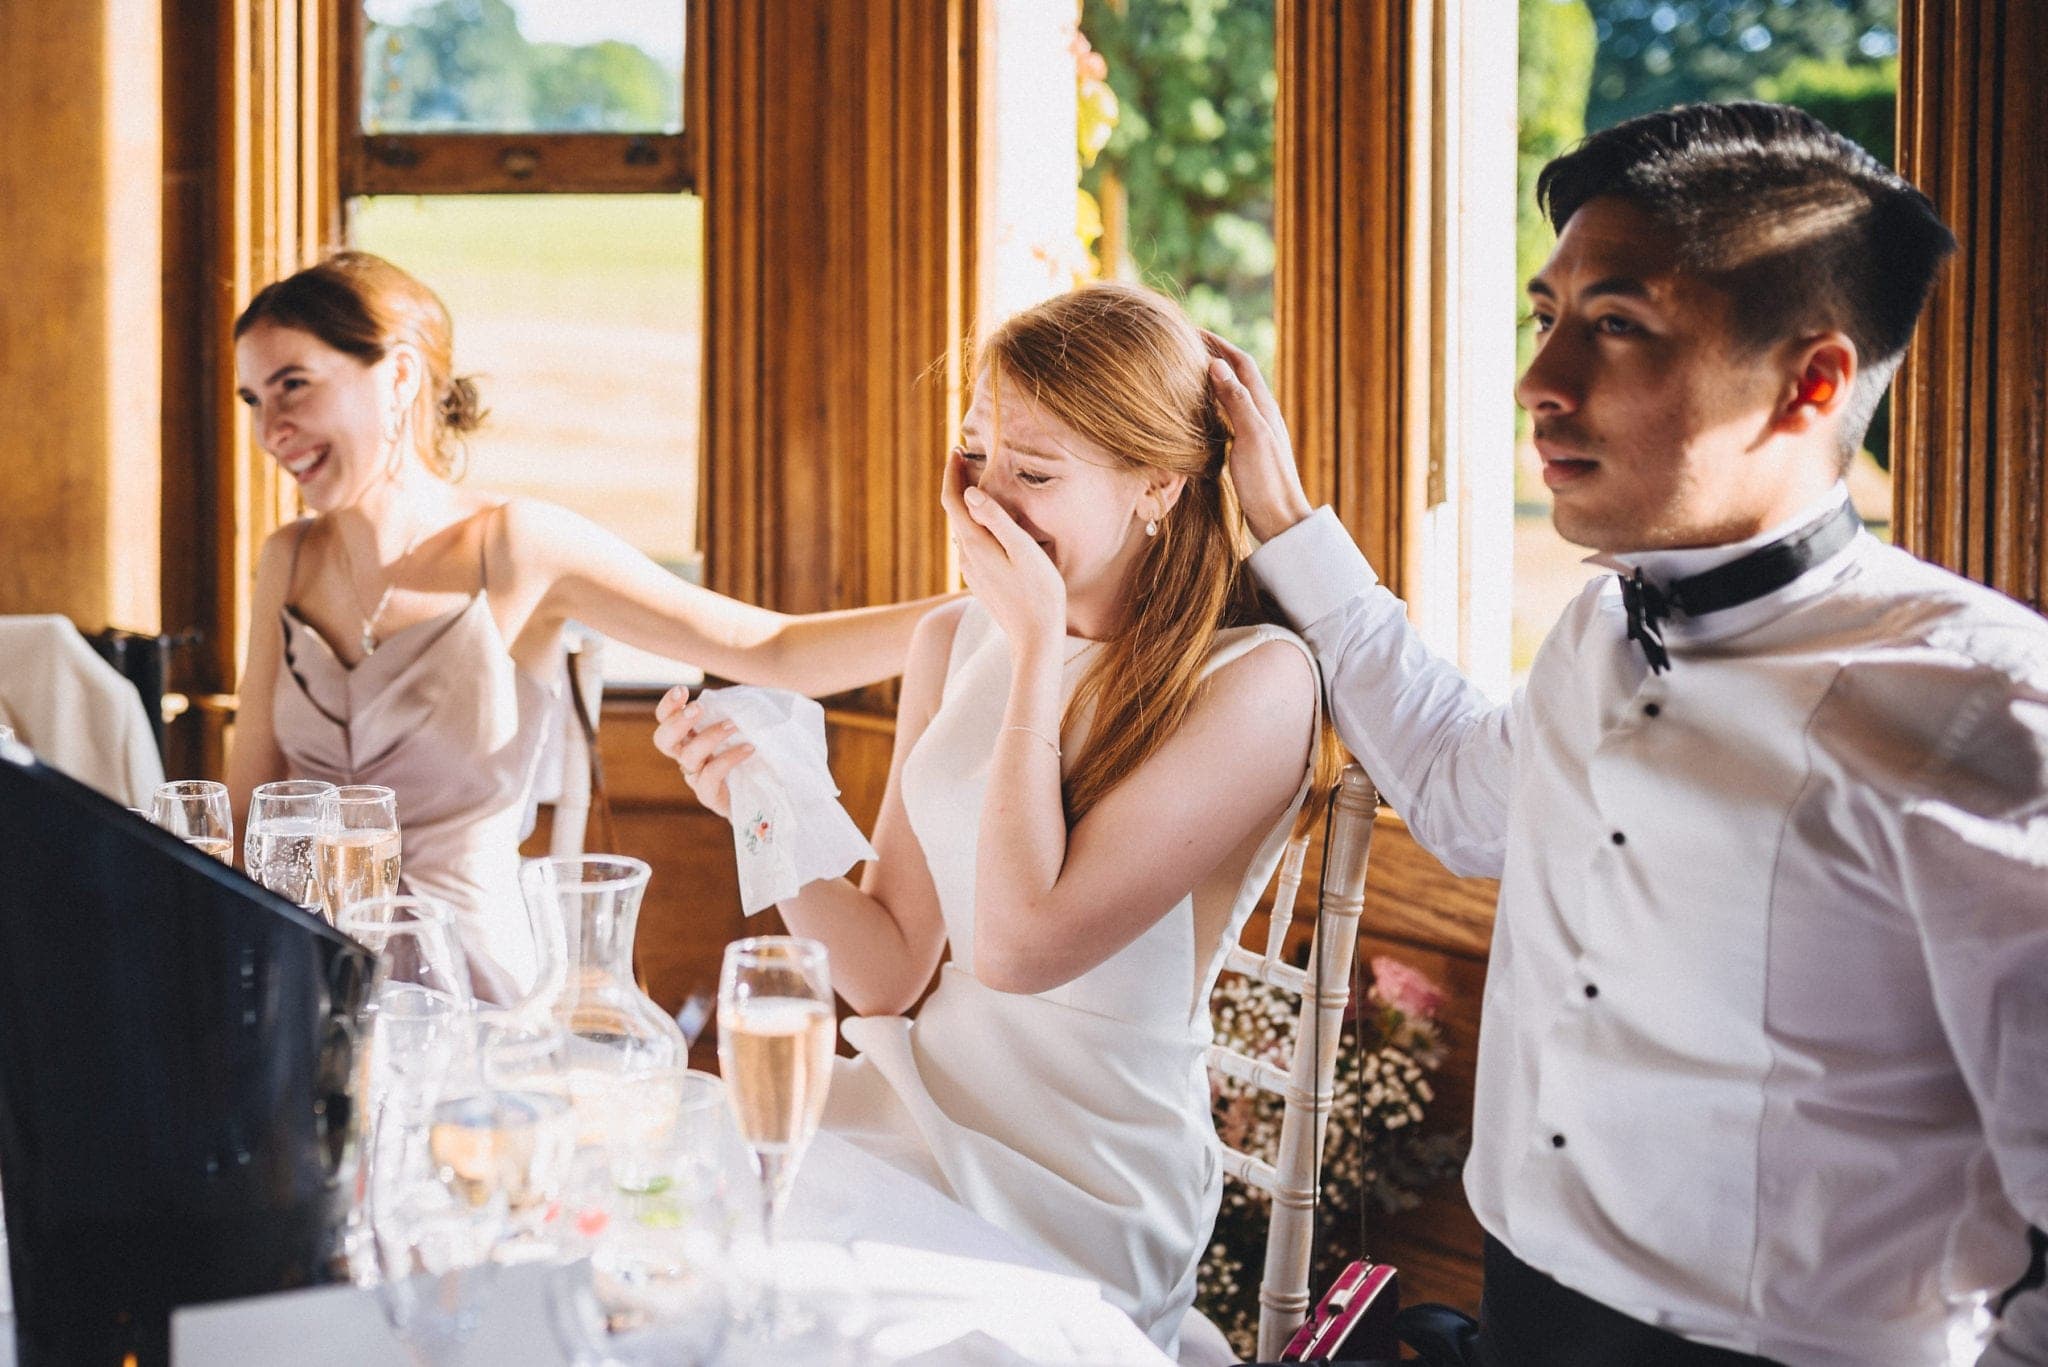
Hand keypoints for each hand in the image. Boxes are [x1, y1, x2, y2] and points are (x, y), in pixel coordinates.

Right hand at [652, 686, 754, 819]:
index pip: (665, 719)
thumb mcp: (744, 727)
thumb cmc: (752, 754)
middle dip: (677, 722)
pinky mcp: (709, 795)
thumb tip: (741, 693)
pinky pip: (711, 776)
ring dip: (709, 736)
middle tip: (698, 708)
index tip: (682, 690)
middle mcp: (686, 756)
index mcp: (689, 737)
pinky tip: (749, 748)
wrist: (763, 795)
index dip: (668, 706)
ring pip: (688, 757)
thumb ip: (736, 711)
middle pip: (664, 740)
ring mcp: (695, 777)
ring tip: (734, 724)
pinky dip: (729, 758)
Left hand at [941, 451, 1066, 655]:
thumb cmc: (1039, 593)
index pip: (953, 501)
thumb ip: (997, 521)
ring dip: (965, 505)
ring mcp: (972, 572)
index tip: (956, 450)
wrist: (1035, 639)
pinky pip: (972, 545)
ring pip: (962, 530)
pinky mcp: (982, 582)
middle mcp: (967, 558)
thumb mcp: (1024, 551)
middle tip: (964, 458)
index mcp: (976, 545)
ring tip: (975, 482)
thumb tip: (969, 494)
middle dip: (957, 485)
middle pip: (954, 513)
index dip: (952, 474)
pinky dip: (974, 524)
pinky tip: (987, 522)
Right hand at [1204, 331, 1312, 542]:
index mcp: (1264, 407)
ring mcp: (1256, 431)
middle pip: (1237, 374)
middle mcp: (1262, 414)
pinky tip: (1200, 410)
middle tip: (1185, 345)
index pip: (1241, 363)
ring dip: (1213, 378)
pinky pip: (1229, 414)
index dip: (1219, 343)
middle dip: (1214, 354)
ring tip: (1187, 371)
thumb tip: (1216, 364)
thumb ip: (1236, 401)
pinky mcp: (1249, 449)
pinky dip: (1213, 402)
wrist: (1280, 520)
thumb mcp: (1250, 438)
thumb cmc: (1266, 482)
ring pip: (1233, 393)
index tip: (1192, 330)